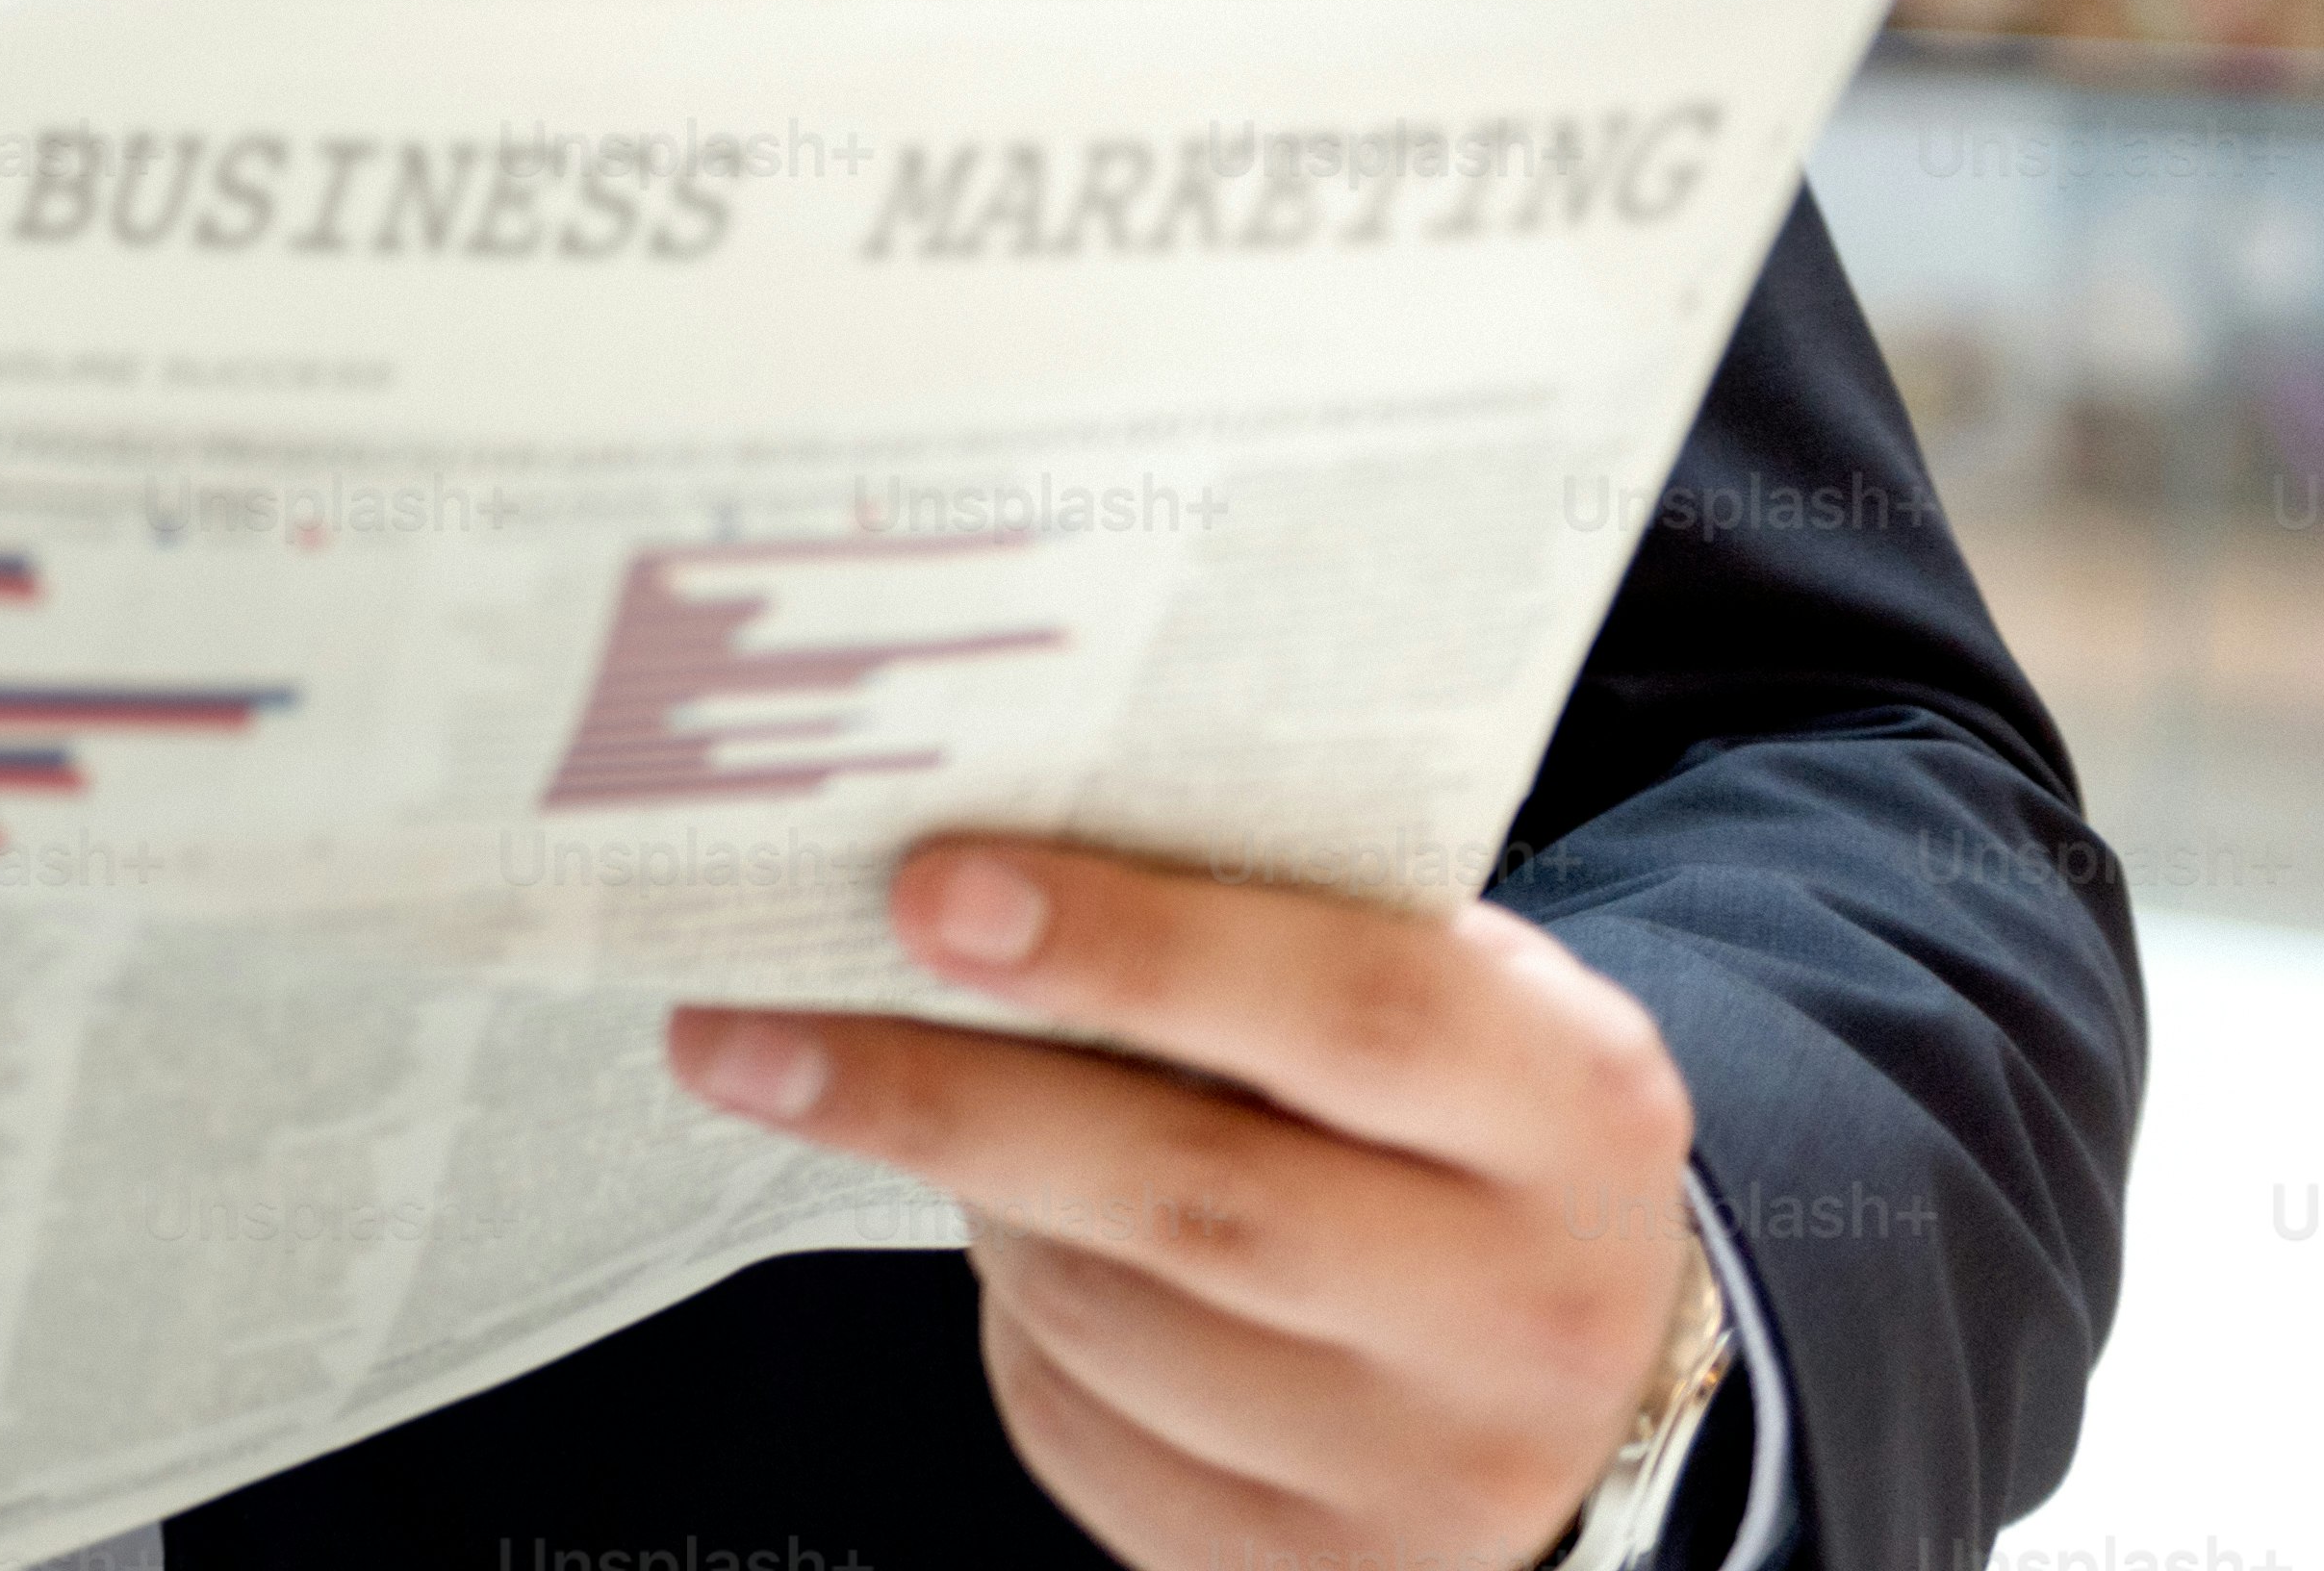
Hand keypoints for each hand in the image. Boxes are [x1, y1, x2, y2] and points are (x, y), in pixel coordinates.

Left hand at [667, 839, 1703, 1570]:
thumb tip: (958, 854)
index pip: (1348, 1007)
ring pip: (1107, 1314)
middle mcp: (1524, 1306)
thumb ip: (1257, 919)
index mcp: (1572, 1105)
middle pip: (1190, 1190)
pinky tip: (1017, 1247)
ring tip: (903, 1107)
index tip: (928, 893)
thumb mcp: (1425, 989)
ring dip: (973, 1202)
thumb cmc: (1444, 1119)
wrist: (1577, 1365)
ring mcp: (1430, 1468)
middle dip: (941, 1096)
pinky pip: (1082, 1430)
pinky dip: (1013, 1322)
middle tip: (746, 1025)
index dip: (1131, 945)